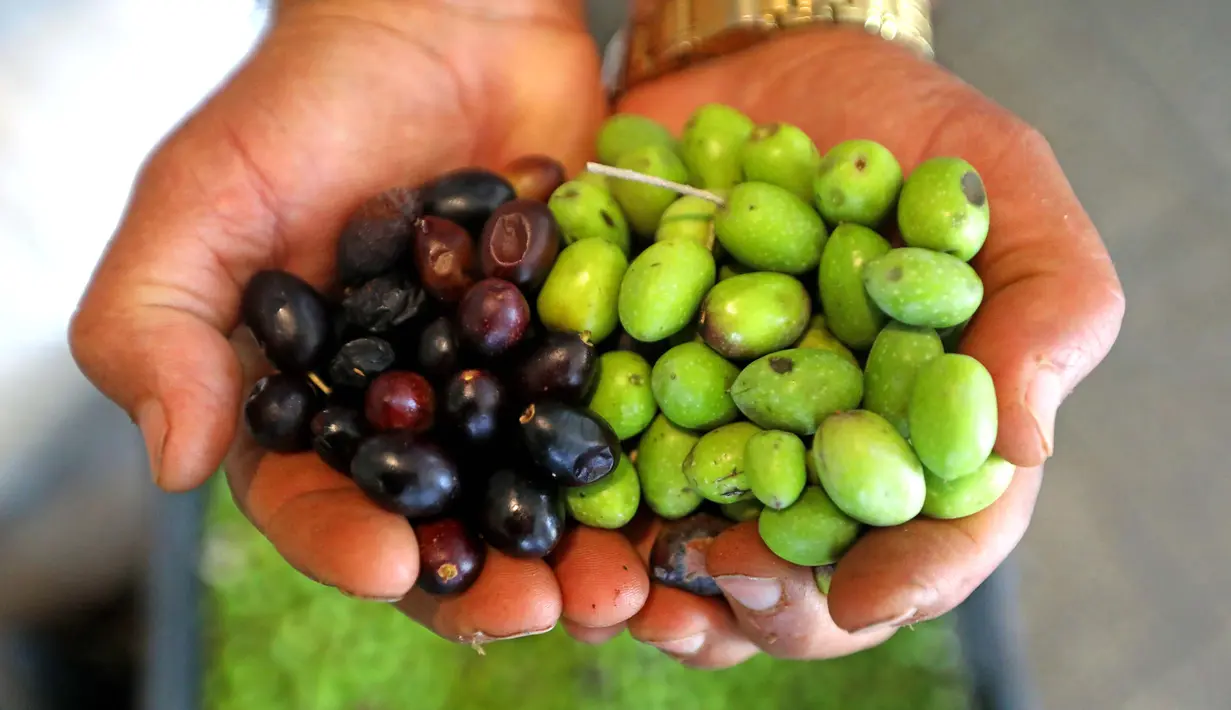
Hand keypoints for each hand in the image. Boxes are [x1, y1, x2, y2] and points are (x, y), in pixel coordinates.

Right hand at [69, 0, 651, 643]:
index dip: (351, 546)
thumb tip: (174, 462)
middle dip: (489, 579)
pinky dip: (643, 469)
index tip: (400, 569)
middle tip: (547, 608)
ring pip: (536, 494)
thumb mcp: (203, 200)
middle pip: (443, 522)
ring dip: (581, 550)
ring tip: (627, 589)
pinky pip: (610, 422)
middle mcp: (405, 416)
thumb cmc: (308, 104)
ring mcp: (497, 389)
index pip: (315, 503)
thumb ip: (155, 323)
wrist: (441, 22)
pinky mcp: (575, 351)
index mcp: (306, 407)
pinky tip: (679, 507)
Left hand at [596, 28, 1124, 666]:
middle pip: (817, 566)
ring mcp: (732, 435)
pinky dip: (597, 511)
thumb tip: (1022, 445)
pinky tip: (573, 530)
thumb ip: (1043, 302)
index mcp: (927, 426)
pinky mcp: (646, 402)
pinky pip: (619, 475)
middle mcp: (828, 450)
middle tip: (732, 592)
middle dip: (777, 603)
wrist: (766, 76)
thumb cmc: (900, 130)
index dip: (909, 575)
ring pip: (712, 550)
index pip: (939, 531)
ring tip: (642, 598)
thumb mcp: (996, 183)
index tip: (859, 597)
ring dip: (676, 592)